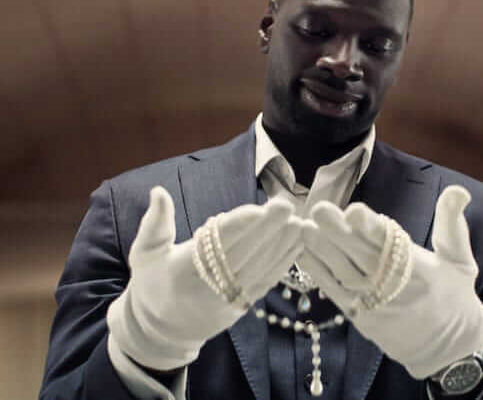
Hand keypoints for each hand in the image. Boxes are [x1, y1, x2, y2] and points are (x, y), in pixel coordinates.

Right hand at [107, 186, 301, 370]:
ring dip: (282, 245)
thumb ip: (154, 222)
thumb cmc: (153, 283)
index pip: (214, 245)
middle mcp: (207, 288)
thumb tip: (159, 190)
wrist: (162, 330)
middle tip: (287, 206)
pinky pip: (265, 283)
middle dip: (267, 230)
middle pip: (243, 255)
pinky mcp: (241, 307)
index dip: (237, 226)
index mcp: (181, 271)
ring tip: (299, 222)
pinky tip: (297, 244)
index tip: (257, 208)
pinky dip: (283, 263)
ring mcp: (227, 300)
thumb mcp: (144, 253)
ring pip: (259, 269)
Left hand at [299, 185, 482, 378]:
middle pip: (361, 255)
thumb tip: (457, 190)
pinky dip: (318, 274)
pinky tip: (302, 254)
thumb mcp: (461, 260)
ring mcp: (374, 303)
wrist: (449, 350)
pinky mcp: (360, 317)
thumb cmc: (455, 298)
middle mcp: (393, 286)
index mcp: (419, 268)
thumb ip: (452, 224)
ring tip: (304, 228)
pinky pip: (336, 293)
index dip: (371, 228)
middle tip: (318, 210)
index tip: (354, 211)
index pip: (391, 244)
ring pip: (344, 273)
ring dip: (322, 250)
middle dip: (338, 232)